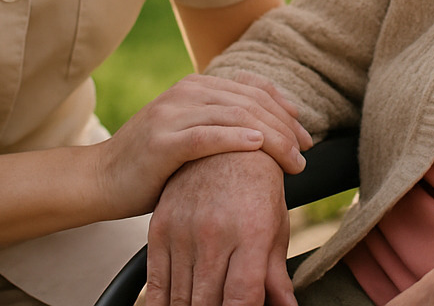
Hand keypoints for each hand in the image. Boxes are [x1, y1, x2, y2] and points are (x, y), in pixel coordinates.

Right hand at [91, 74, 309, 217]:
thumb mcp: (189, 137)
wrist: (99, 180)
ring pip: (236, 117)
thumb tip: (265, 137)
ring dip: (272, 138)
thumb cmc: (150, 167)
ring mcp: (172, 114)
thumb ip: (219, 127)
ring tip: (293, 159)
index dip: (283, 107)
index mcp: (195, 87)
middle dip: (284, 126)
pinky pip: (208, 135)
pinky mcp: (162, 141)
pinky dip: (237, 139)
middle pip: (250, 101)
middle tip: (306, 151)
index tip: (304, 132)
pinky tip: (260, 147)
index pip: (252, 88)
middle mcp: (186, 93)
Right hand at [146, 151, 292, 305]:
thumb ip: (277, 275)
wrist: (223, 144)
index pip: (242, 298)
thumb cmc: (258, 187)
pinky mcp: (160, 228)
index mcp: (252, 233)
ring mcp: (184, 231)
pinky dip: (160, 304)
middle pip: (208, 302)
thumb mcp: (276, 225)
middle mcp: (215, 233)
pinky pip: (155, 281)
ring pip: (181, 297)